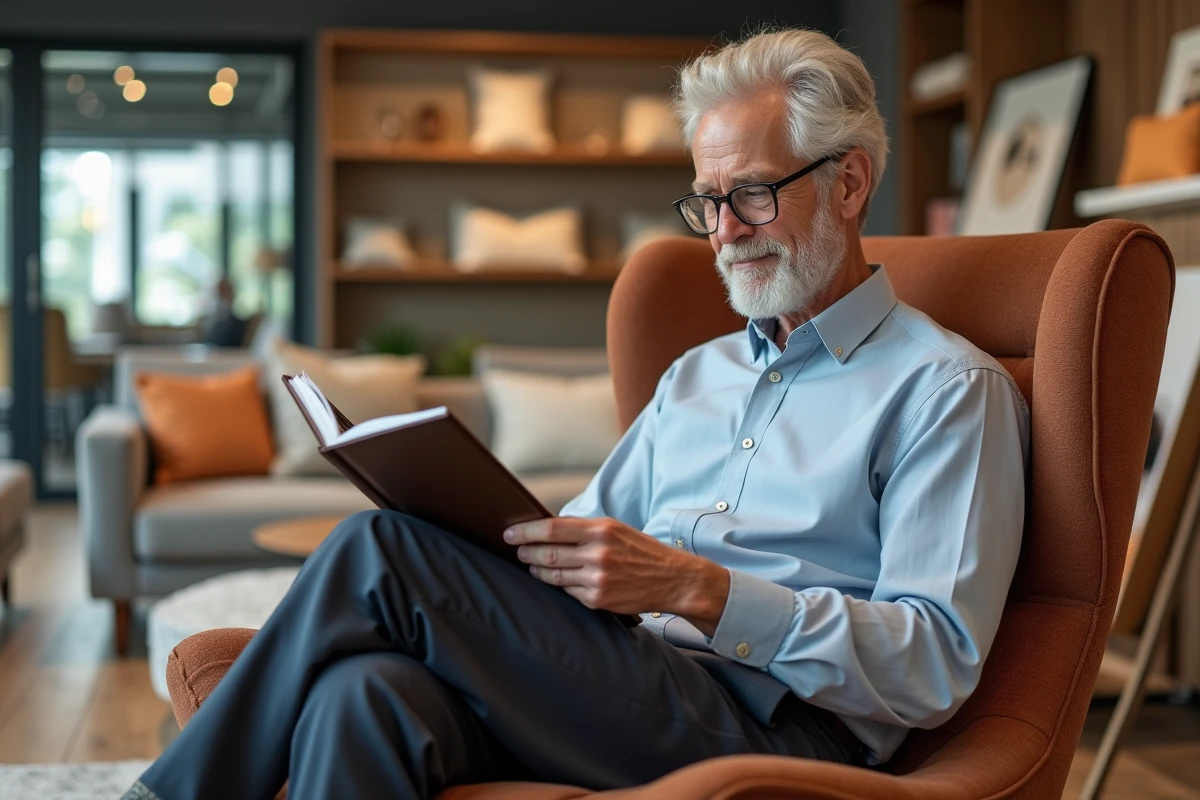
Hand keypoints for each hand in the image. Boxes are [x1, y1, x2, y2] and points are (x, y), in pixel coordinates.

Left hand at [505, 517, 728, 631]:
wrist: (672, 579)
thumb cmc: (641, 550)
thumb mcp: (616, 529)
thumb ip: (584, 529)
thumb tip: (548, 528)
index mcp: (601, 530)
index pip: (552, 529)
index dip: (526, 531)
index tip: (510, 533)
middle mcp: (598, 554)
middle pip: (548, 553)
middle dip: (526, 552)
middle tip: (516, 550)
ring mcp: (597, 579)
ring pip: (554, 574)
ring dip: (538, 569)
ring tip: (531, 564)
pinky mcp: (598, 599)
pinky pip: (568, 591)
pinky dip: (559, 583)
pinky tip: (554, 578)